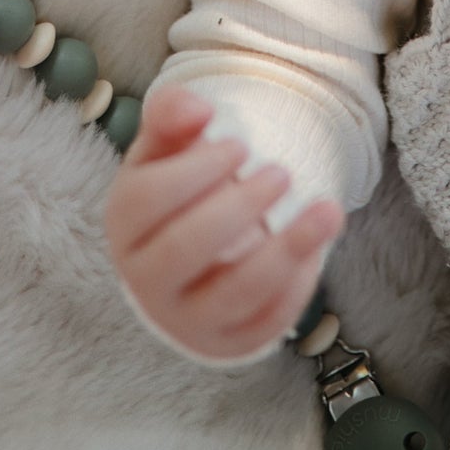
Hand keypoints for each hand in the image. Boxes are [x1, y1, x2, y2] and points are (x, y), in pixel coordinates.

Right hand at [106, 86, 345, 362]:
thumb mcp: (168, 147)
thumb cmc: (180, 189)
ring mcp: (185, 319)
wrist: (192, 257)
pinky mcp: (227, 341)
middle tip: (281, 173)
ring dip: (284, 250)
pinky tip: (317, 247)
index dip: (195, 170)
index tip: (240, 145)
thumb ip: (173, 114)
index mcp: (123, 226)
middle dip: (238, 207)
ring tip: (326, 210)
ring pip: (232, 293)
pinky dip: (296, 286)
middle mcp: (145, 280)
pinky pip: (264, 322)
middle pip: (184, 249)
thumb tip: (197, 107)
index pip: (146, 201)